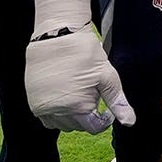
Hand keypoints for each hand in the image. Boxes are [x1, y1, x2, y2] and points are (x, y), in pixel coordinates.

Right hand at [24, 0, 132, 129]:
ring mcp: (41, 107)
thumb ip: (118, 102)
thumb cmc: (84, 53)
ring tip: (77, 93)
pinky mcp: (32, 100)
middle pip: (78, 126)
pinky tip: (63, 97)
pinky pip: (46, 118)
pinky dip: (56, 113)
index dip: (104, 120)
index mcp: (77, 107)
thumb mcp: (107, 77)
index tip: (106, 109)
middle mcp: (57, 111)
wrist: (56, 34)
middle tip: (91, 93)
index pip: (93, 128)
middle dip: (87, 115)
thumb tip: (130, 123)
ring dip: (71, 116)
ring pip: (61, 124)